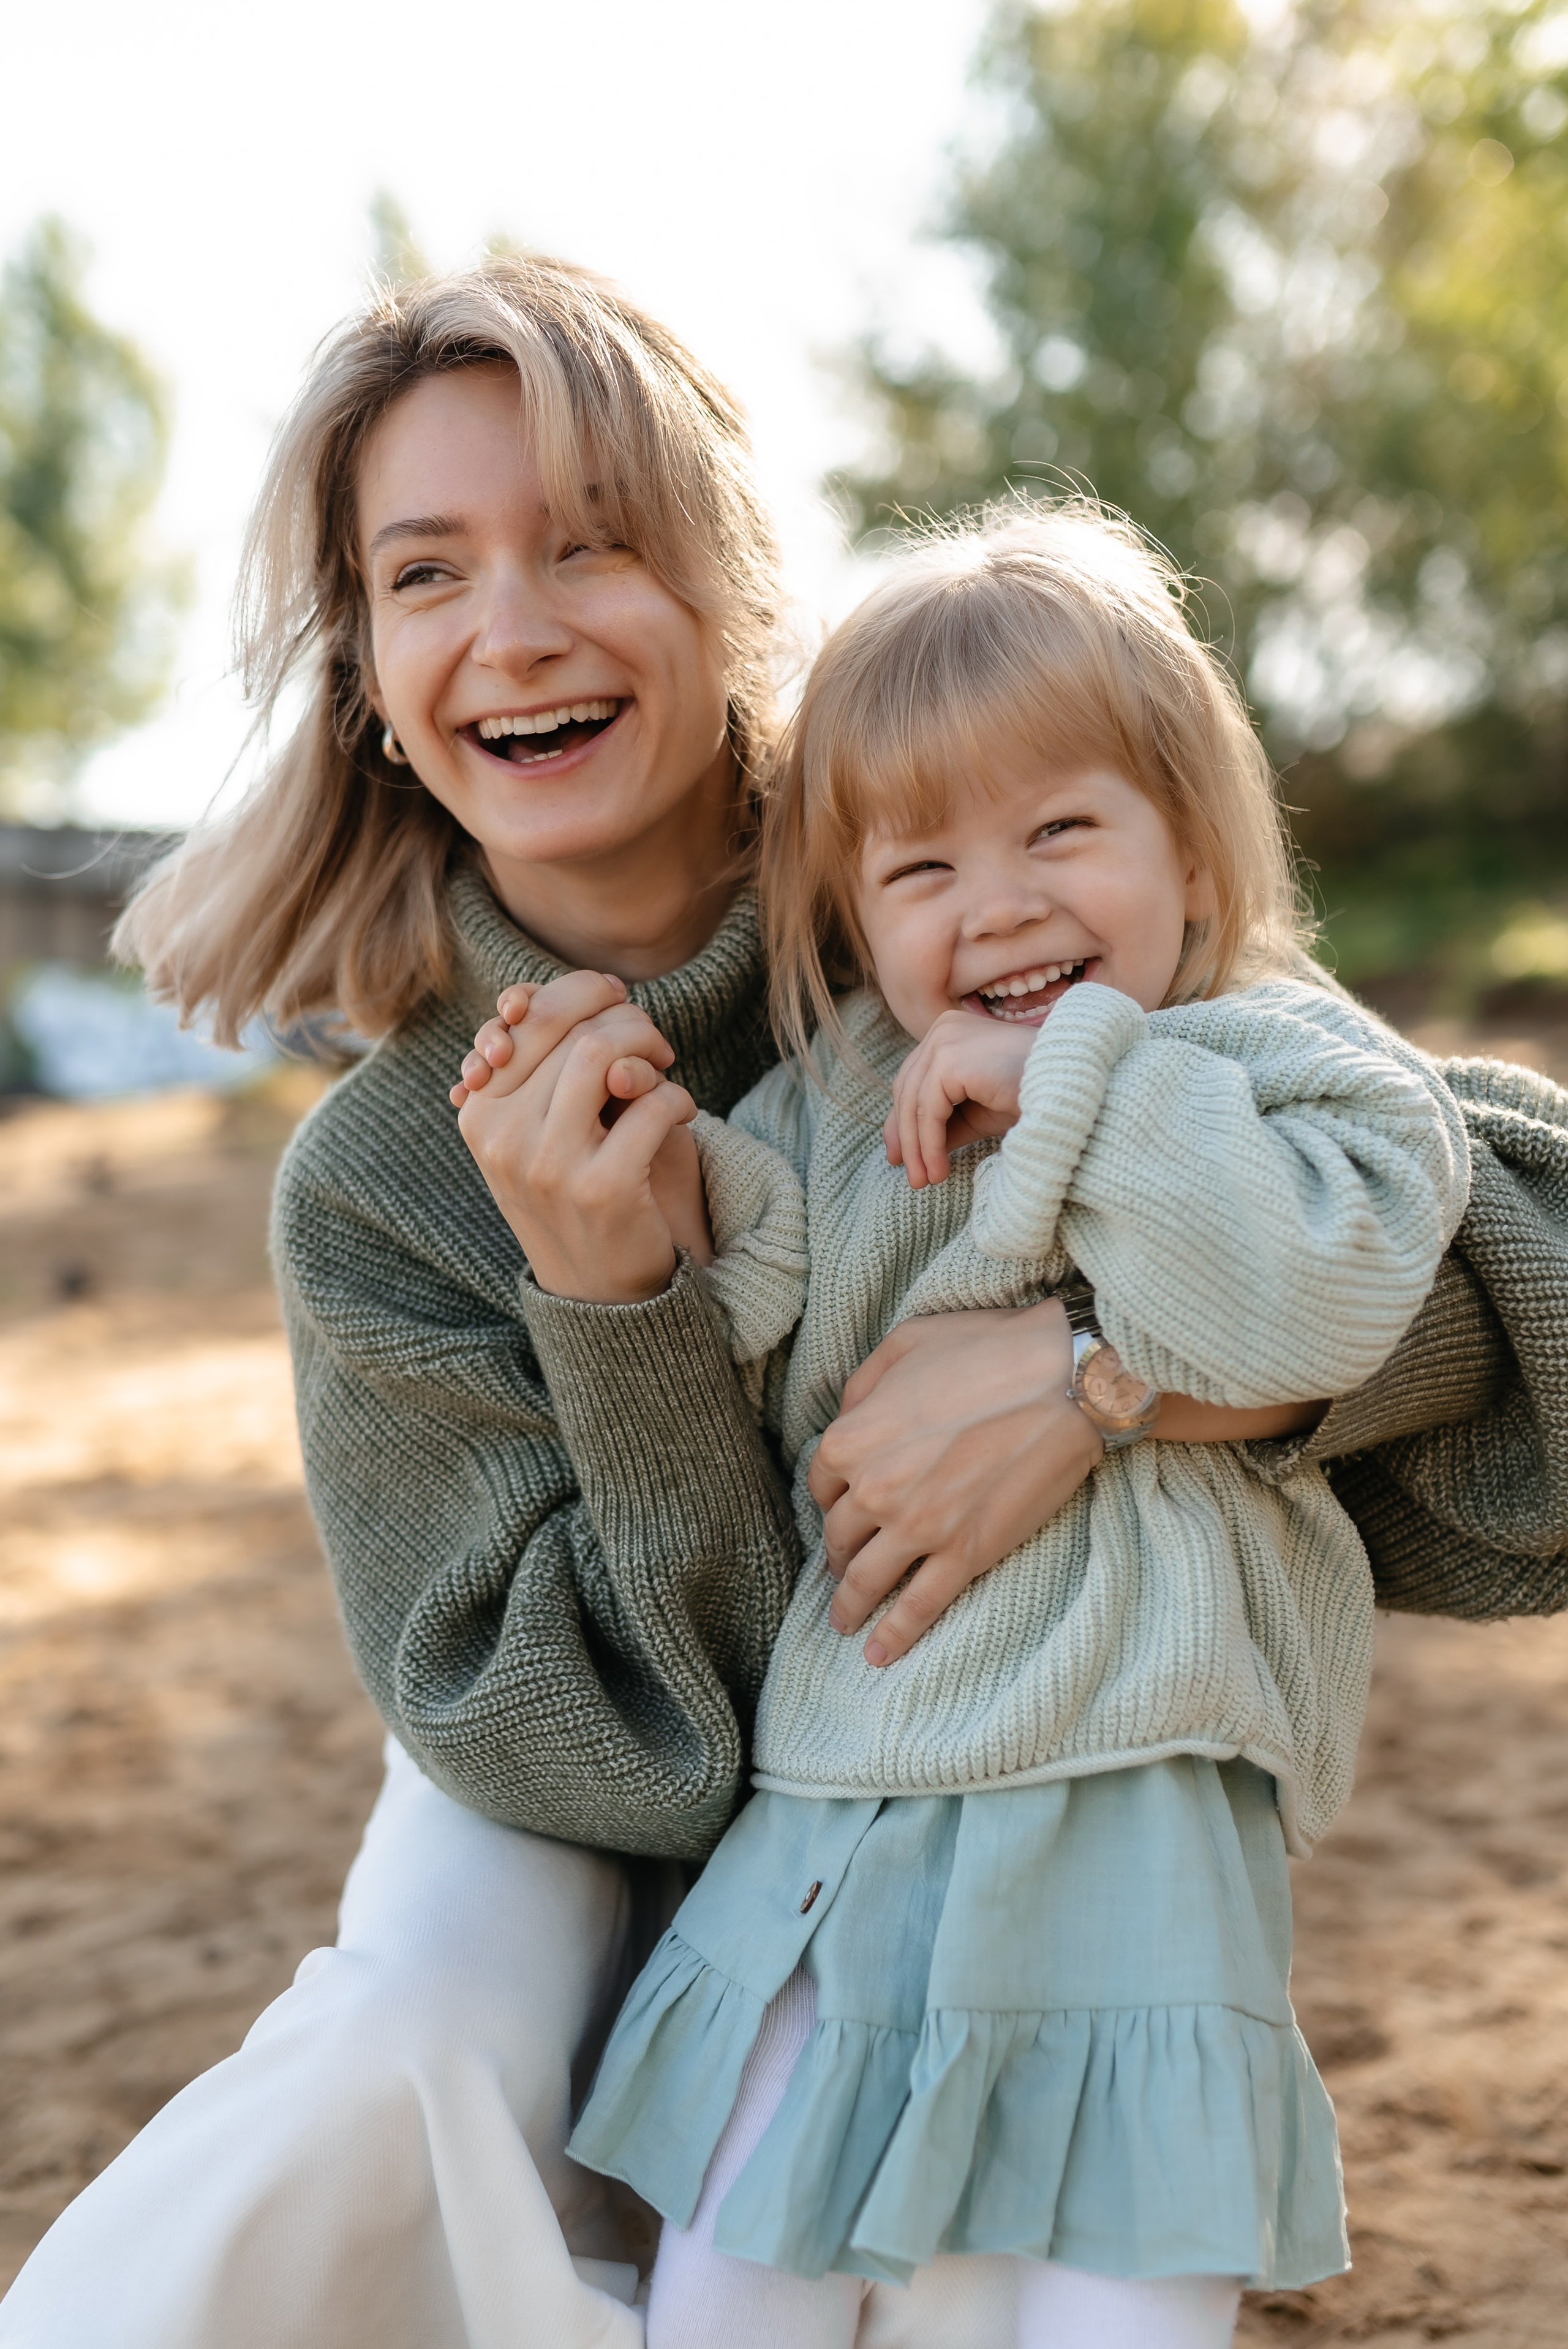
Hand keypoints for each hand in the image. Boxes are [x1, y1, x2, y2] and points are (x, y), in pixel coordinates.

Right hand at [452, 970, 699, 1301]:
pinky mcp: (602, 1188)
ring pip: (605, 1054)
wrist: (598, 1295)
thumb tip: (604, 991)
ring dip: (650, 1048)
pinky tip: (681, 1113)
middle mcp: (504, 1138)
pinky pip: (650, 1102)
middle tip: (655, 1042)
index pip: (528, 1016)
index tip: (617, 999)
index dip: (582, 992)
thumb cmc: (576, 1195)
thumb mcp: (544, 1132)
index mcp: (480, 1115)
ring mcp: (549, 1165)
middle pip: (572, 1029)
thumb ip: (556, 1066)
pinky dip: (677, 1098)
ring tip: (665, 1069)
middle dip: (626, 1018)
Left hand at [808, 1299, 1100, 1665]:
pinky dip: (895, 1635)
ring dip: (850, 1607)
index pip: (821, 1483)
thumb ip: (863, 1386)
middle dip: (838, 1553)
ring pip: (868, 1581)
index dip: (831, 1495)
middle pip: (840, 1535)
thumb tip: (849, 1417)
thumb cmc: (987, 1351)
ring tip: (844, 1624)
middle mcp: (875, 1490)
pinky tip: (878, 1655)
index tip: (842, 1505)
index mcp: (853, 1439)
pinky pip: (919, 1606)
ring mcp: (919, 1529)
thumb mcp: (905, 1344)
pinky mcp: (965, 1554)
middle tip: (844, 1565)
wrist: (1064, 1381)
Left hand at [884, 1010, 1035, 1188]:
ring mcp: (945, 1039)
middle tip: (911, 1176)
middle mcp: (944, 1027)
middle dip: (906, 1137)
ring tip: (926, 1181)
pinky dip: (929, 1144)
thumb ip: (942, 1123)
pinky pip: (927, 1110)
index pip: (913, 1078)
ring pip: (914, 1103)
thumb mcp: (976, 1112)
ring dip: (918, 1148)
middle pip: (908, 1089)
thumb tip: (906, 1151)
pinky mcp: (950, 1059)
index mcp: (950, 1030)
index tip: (902, 1158)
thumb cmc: (1032, 1097)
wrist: (1069, 1090)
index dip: (902, 1120)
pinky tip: (938, 1169)